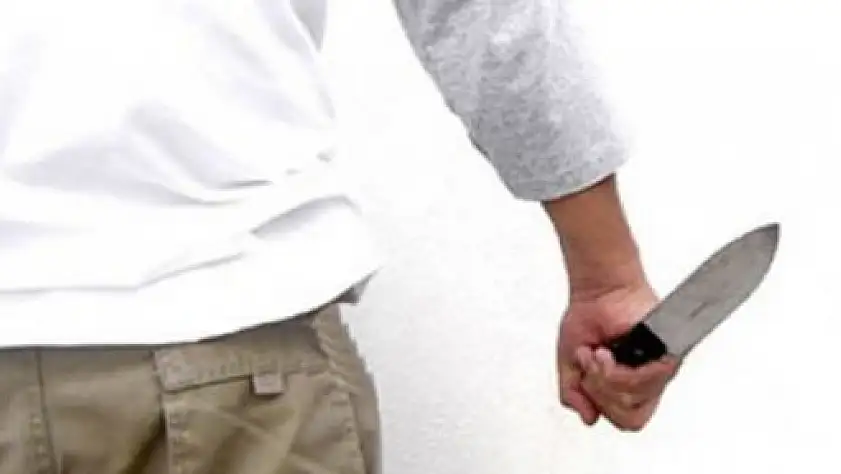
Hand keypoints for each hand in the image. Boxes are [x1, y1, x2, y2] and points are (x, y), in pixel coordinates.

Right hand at [556, 282, 678, 430]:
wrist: (598, 290)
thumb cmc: (589, 317)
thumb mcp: (570, 363)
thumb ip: (574, 394)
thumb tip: (589, 418)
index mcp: (630, 384)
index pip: (626, 420)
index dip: (603, 407)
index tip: (588, 380)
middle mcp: (647, 380)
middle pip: (630, 419)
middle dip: (601, 394)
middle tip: (593, 366)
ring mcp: (658, 370)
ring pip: (634, 401)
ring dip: (605, 378)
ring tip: (599, 353)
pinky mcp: (666, 356)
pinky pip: (643, 383)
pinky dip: (617, 371)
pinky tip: (608, 353)